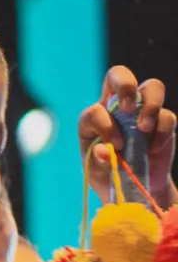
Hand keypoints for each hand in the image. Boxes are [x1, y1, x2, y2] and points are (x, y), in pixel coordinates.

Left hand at [78, 66, 173, 206]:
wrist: (133, 186)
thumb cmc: (108, 174)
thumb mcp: (97, 172)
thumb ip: (98, 161)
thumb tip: (104, 150)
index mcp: (93, 119)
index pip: (95, 110)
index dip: (104, 124)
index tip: (114, 144)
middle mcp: (116, 108)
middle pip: (118, 74)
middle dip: (124, 85)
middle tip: (127, 109)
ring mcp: (142, 111)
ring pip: (152, 86)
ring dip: (150, 105)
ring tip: (144, 129)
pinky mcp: (162, 121)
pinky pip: (167, 116)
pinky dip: (162, 131)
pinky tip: (153, 148)